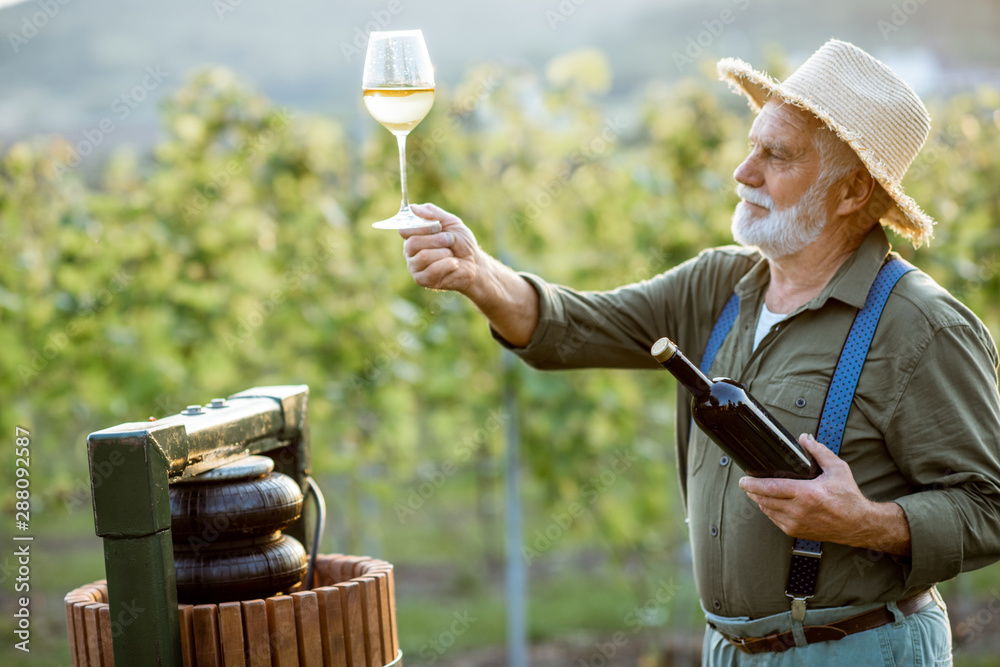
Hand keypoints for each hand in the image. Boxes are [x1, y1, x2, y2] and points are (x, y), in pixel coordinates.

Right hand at [400, 203, 480, 294]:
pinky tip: (454, 264)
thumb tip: (412, 207)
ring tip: (452, 254)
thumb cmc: (460, 242)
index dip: (423, 227)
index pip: (405, 229)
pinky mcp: (422, 280)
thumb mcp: (450, 222)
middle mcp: (409, 251)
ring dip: (443, 253)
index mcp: (413, 235)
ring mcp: (414, 266)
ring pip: (423, 257)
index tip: (439, 226)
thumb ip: (432, 213)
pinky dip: (447, 265)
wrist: (474, 262)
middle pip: (412, 243)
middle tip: (450, 240)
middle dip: (436, 240)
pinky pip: (432, 271)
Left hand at [739, 434, 909, 553]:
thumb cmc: (848, 497)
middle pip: (764, 500)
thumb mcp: (837, 469)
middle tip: (746, 483)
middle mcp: (799, 511)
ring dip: (759, 500)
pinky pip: (774, 520)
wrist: (858, 524)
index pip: (771, 488)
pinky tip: (770, 503)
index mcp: (807, 494)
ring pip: (767, 511)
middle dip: (752, 491)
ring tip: (756, 491)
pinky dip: (769, 510)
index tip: (743, 479)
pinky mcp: (796, 532)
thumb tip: (804, 439)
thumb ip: (819, 452)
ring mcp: (796, 523)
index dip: (753, 484)